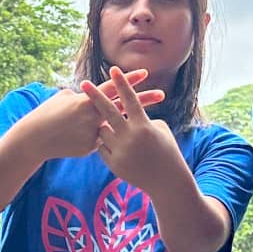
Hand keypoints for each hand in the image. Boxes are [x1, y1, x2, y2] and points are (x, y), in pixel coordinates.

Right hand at [21, 68, 166, 161]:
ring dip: (120, 126)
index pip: (112, 88)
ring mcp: (94, 133)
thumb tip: (85, 91)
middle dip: (144, 99)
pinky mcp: (90, 147)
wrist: (35, 139)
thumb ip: (79, 96)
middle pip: (123, 106)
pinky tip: (73, 140)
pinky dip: (89, 138)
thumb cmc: (45, 115)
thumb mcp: (61, 99)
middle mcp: (94, 116)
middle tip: (163, 93)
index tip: (145, 73)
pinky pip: (98, 141)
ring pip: (111, 127)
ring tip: (126, 126)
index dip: (128, 80)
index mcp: (87, 101)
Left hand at [83, 66, 179, 188]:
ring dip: (105, 128)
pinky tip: (119, 151)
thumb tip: (127, 113)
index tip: (113, 69)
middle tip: (84, 83)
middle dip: (95, 96)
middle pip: (108, 111)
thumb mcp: (160, 131)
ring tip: (118, 136)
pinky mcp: (113, 163)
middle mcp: (130, 137)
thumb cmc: (167, 152)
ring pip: (102, 131)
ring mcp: (120, 150)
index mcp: (143, 126)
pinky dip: (107, 145)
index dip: (122, 83)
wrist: (167, 182)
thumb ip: (142, 119)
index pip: (130, 99)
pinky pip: (102, 147)